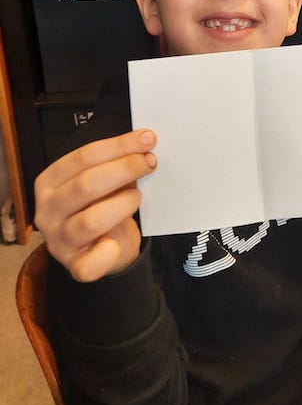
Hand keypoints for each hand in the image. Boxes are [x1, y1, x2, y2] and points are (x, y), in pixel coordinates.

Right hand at [34, 130, 156, 282]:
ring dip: (124, 204)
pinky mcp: (74, 265)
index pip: (83, 157)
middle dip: (125, 169)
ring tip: (136, 197)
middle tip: (149, 163)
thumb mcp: (102, 181)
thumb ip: (114, 164)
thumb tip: (143, 145)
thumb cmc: (100, 205)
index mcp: (50, 181)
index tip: (146, 139)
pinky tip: (117, 243)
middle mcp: (48, 210)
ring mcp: (58, 240)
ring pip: (93, 220)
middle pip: (87, 184)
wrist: (99, 247)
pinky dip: (109, 253)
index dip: (118, 146)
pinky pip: (91, 264)